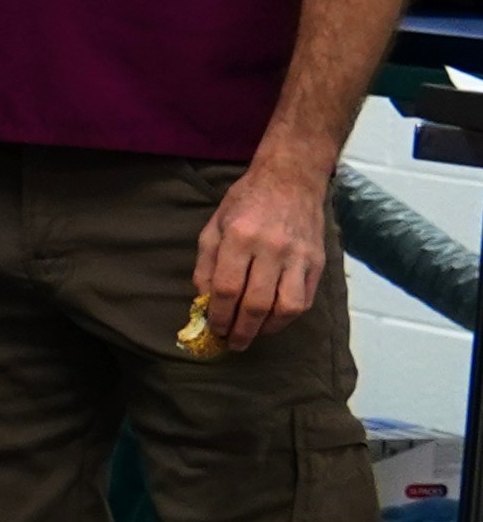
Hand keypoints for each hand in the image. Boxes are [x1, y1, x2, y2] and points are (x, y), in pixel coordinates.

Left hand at [197, 157, 333, 349]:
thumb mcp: (214, 226)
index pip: (228, 288)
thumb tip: (204, 300)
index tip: (214, 329)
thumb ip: (207, 263)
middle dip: (242, 330)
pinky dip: (289, 316)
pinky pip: (306, 299)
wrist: (291, 178)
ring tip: (254, 335)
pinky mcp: (318, 261)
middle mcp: (272, 248)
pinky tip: (274, 320)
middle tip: (233, 343)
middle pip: (257, 303)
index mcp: (241, 237)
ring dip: (268, 328)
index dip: (219, 315)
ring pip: (287, 307)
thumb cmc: (246, 201)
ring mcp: (299, 256)